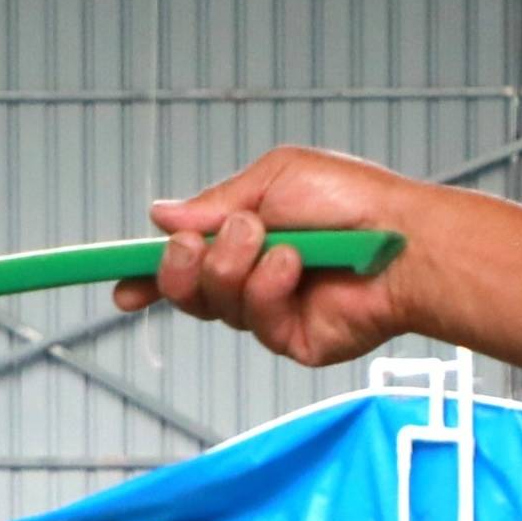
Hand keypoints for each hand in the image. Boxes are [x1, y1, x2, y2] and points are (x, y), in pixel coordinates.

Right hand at [126, 147, 433, 371]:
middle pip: (183, 289)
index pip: (184, 261)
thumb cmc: (351, 199)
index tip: (119, 286)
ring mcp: (270, 312)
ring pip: (212, 304)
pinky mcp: (292, 340)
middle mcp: (251, 277)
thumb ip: (213, 203)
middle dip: (179, 266)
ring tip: (272, 241)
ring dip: (232, 267)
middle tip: (201, 244)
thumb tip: (158, 215)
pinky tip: (297, 266)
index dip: (146, 275)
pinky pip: (253, 321)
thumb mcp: (273, 179)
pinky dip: (267, 287)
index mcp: (244, 237)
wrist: (403, 238)